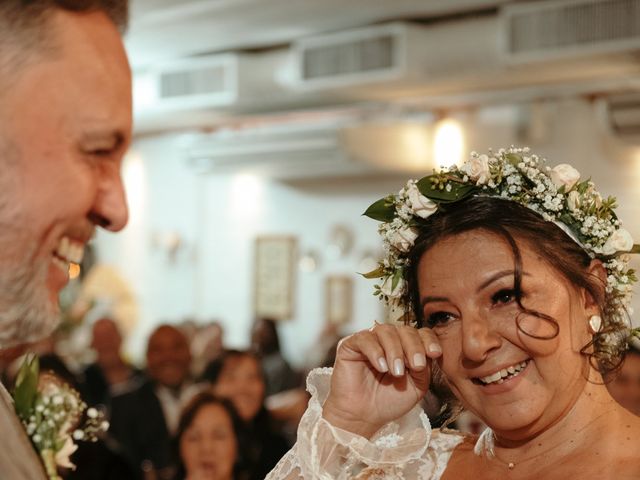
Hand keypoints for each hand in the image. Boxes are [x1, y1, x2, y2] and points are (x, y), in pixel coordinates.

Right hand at [322, 323, 441, 437]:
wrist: (363, 416)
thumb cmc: (389, 402)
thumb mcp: (416, 387)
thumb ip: (424, 369)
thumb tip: (428, 353)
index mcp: (406, 346)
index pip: (420, 333)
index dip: (429, 340)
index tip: (435, 353)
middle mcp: (388, 339)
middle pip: (405, 330)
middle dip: (414, 347)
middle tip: (416, 365)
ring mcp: (369, 340)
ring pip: (386, 330)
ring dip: (395, 350)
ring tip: (397, 372)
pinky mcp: (350, 344)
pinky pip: (364, 338)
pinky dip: (376, 352)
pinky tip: (382, 367)